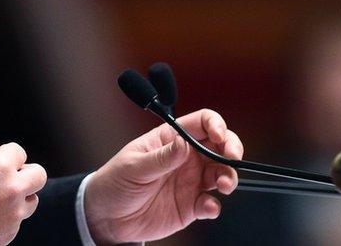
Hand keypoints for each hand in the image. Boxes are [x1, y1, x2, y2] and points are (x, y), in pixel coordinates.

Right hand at [0, 143, 46, 245]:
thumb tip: (1, 168)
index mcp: (0, 169)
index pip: (19, 151)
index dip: (10, 155)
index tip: (6, 159)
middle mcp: (12, 189)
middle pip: (39, 175)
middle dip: (28, 174)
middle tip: (15, 177)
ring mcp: (14, 214)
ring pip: (32, 201)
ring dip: (21, 199)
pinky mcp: (11, 232)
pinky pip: (17, 221)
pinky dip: (8, 218)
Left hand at [83, 109, 242, 243]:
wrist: (107, 217)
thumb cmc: (115, 183)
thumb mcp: (134, 167)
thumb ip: (161, 157)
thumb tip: (183, 142)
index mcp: (171, 139)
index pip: (202, 122)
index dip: (216, 125)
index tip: (219, 136)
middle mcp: (186, 157)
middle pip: (220, 146)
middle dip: (232, 149)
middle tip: (232, 158)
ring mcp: (191, 181)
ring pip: (221, 173)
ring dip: (228, 177)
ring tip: (223, 185)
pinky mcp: (190, 205)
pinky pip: (211, 203)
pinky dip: (214, 205)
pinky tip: (208, 207)